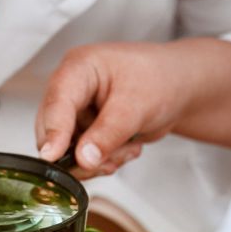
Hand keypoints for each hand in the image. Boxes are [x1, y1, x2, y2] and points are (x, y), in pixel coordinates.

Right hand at [37, 38, 230, 176]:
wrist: (179, 89)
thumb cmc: (160, 80)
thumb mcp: (136, 106)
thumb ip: (108, 133)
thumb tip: (83, 158)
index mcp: (78, 70)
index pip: (56, 103)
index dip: (53, 132)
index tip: (51, 158)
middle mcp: (71, 91)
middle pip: (54, 132)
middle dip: (82, 154)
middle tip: (109, 161)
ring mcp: (78, 113)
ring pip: (69, 151)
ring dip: (100, 160)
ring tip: (129, 147)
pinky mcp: (86, 132)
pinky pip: (84, 158)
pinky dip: (107, 161)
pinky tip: (128, 148)